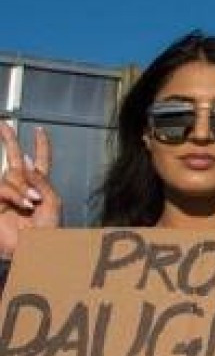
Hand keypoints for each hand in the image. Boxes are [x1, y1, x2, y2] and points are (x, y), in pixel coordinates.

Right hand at [0, 123, 60, 259]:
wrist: (34, 248)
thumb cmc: (48, 229)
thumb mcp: (52, 200)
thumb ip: (40, 179)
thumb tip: (26, 160)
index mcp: (40, 184)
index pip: (41, 160)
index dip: (40, 145)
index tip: (40, 130)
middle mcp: (22, 185)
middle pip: (15, 158)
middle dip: (9, 140)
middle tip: (2, 124)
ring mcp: (8, 194)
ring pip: (11, 176)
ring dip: (22, 188)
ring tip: (33, 203)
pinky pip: (3, 188)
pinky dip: (15, 195)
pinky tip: (26, 204)